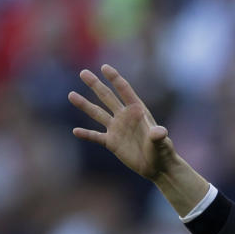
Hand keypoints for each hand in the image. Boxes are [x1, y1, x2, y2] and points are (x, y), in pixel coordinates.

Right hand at [68, 65, 175, 180]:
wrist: (157, 166)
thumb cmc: (163, 152)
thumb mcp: (161, 143)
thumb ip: (158, 136)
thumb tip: (159, 132)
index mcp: (137, 112)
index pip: (125, 91)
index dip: (115, 79)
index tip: (105, 67)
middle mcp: (125, 117)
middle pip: (107, 97)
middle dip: (96, 85)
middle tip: (83, 72)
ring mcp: (117, 129)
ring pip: (98, 114)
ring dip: (85, 105)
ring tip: (71, 95)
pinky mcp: (112, 142)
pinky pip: (96, 136)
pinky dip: (86, 134)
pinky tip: (75, 131)